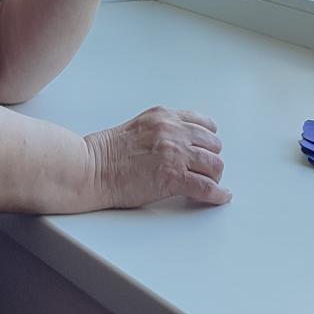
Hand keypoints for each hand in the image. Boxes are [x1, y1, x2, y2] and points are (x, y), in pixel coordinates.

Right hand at [83, 107, 229, 207]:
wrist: (92, 168)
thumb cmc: (107, 153)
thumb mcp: (139, 127)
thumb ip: (162, 130)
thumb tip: (181, 144)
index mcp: (164, 116)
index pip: (204, 123)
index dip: (208, 140)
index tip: (208, 149)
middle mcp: (173, 131)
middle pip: (213, 145)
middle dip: (210, 159)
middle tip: (204, 170)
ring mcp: (175, 154)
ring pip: (214, 165)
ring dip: (213, 176)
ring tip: (207, 183)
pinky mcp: (173, 177)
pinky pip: (207, 187)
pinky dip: (218, 194)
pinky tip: (221, 196)